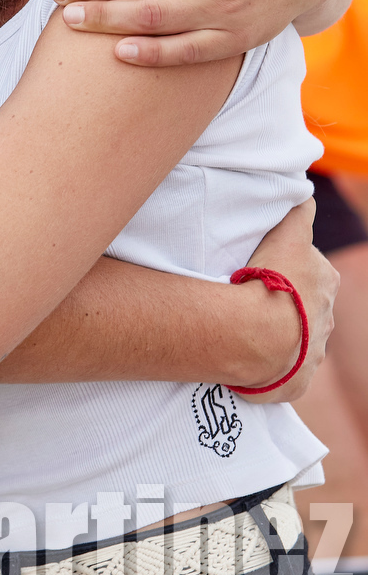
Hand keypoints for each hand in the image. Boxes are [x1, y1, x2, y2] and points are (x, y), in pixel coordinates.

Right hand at [238, 200, 337, 402]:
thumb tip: (304, 194)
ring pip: (296, 338)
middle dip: (285, 301)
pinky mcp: (297, 380)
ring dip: (278, 332)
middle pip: (305, 304)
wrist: (259, 334)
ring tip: (248, 326)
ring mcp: (313, 352)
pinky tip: (251, 357)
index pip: (310, 269)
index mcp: (326, 282)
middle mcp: (326, 318)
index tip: (265, 268)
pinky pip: (284, 370)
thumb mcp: (287, 233)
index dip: (287, 266)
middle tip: (253, 295)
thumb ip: (298, 211)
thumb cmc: (271, 280)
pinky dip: (271, 365)